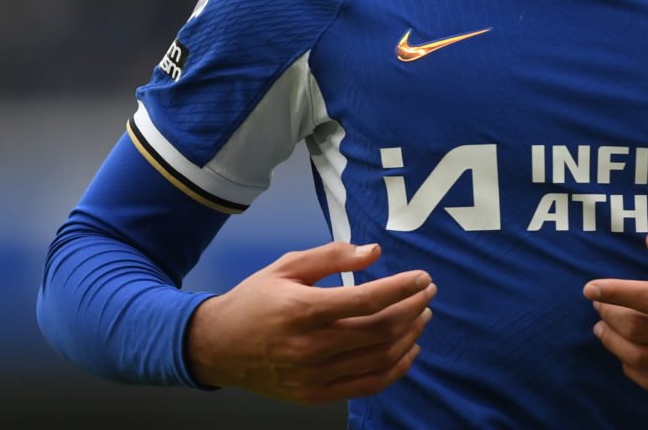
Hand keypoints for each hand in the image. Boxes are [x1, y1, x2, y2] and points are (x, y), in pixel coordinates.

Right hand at [186, 241, 435, 404]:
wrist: (219, 347)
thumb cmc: (256, 299)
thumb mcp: (287, 266)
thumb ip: (332, 256)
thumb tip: (374, 252)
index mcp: (303, 310)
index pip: (367, 300)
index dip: (401, 288)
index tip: (423, 277)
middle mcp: (311, 347)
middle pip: (380, 330)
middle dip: (412, 309)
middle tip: (428, 293)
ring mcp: (315, 375)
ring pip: (380, 358)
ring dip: (409, 335)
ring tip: (422, 315)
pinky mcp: (316, 395)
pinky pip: (368, 385)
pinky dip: (396, 368)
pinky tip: (409, 349)